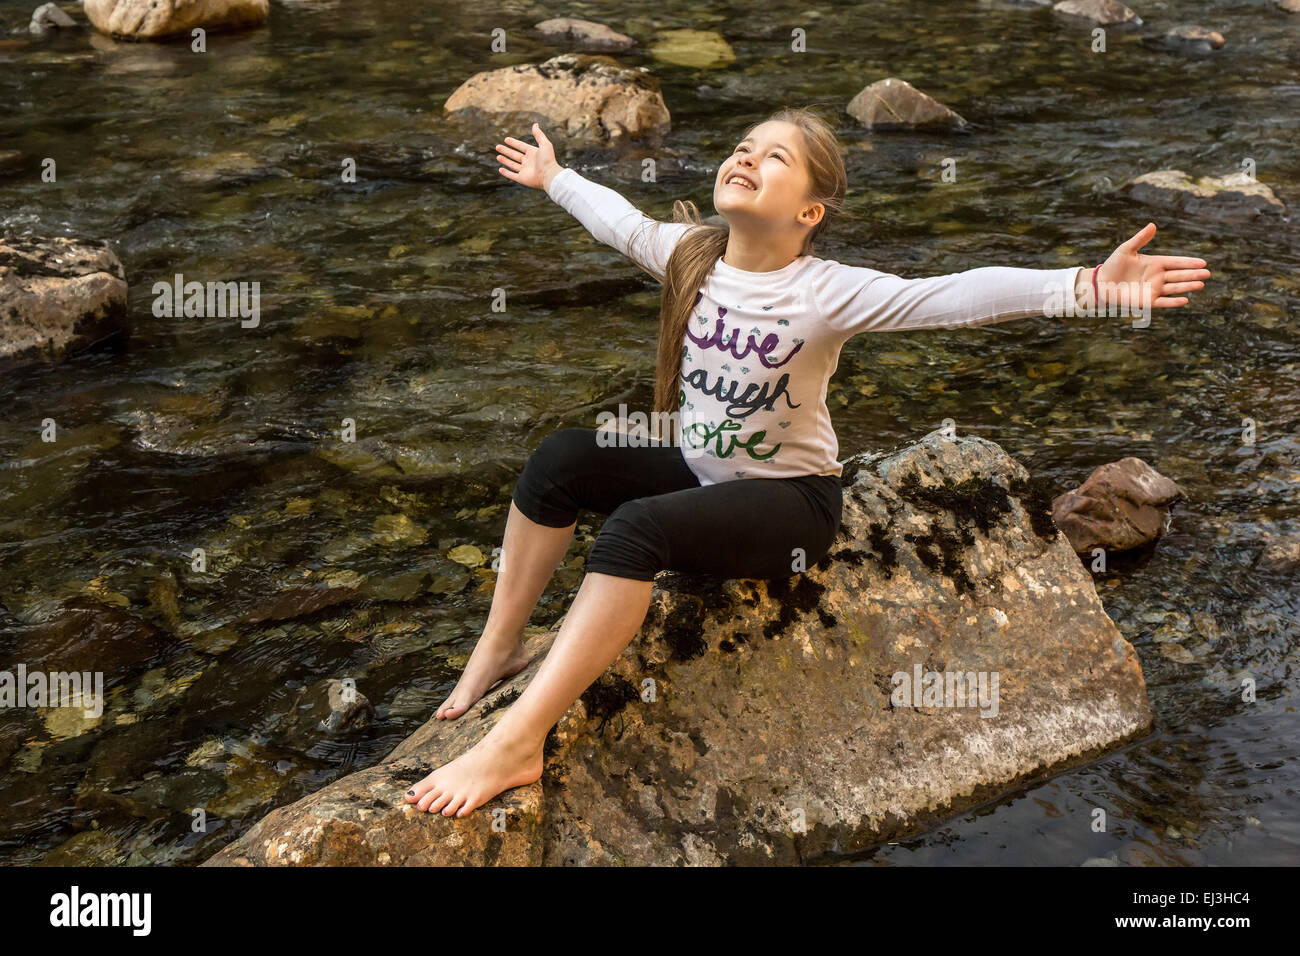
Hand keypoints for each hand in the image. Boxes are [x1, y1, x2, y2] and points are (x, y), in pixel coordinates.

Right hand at [494, 122, 561, 190]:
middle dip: (506, 151)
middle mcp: (528, 162)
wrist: (549, 175)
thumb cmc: (548, 160)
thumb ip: (539, 134)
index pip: (521, 146)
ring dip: (505, 160)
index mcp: (533, 153)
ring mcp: (525, 171)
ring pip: (512, 165)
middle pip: (515, 155)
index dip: (513, 143)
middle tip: (497, 147)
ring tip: (498, 156)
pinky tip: (500, 169)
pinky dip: (506, 173)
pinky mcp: (522, 179)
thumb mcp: (545, 144)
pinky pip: (512, 175)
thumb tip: (535, 124)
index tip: (506, 139)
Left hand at [1086, 222, 1209, 311]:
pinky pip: (1163, 301)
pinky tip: (1184, 300)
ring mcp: (1154, 289)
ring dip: (1187, 286)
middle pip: (1179, 275)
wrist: (1102, 283)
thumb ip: (1140, 239)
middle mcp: (1158, 276)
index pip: (1176, 262)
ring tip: (1200, 285)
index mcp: (1155, 263)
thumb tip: (1152, 225)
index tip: (1203, 262)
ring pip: (1175, 288)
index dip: (1189, 263)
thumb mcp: (1126, 249)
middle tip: (1207, 273)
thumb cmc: (1113, 265)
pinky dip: (1173, 302)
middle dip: (1193, 274)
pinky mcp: (1147, 301)